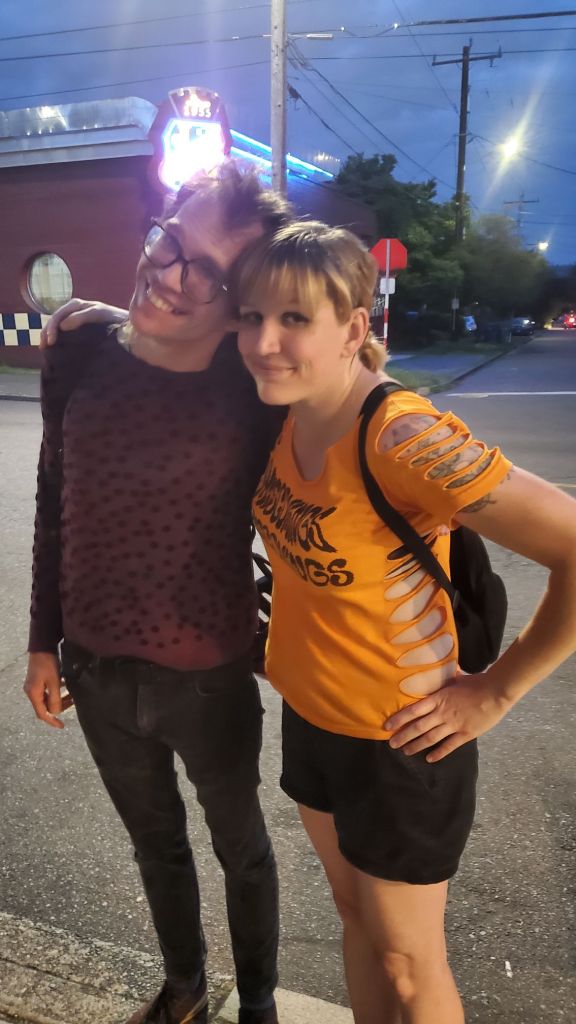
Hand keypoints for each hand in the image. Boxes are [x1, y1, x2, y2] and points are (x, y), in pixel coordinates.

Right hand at [24, 652, 73, 728]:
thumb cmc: (48, 664)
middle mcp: (32, 691)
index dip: (52, 721)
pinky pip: (48, 690)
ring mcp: (34, 685)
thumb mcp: (54, 682)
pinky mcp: (38, 679)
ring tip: (72, 695)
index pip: (42, 713)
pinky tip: (66, 685)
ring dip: (60, 698)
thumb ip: (55, 698)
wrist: (42, 646)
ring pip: (48, 698)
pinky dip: (57, 690)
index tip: (62, 726)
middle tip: (73, 702)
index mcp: (33, 694)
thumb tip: (56, 712)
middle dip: (59, 706)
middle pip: (45, 706)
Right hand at [40, 299, 127, 348]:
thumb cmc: (117, 321)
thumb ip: (81, 317)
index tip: (51, 342)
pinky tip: (52, 347)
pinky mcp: (81, 331)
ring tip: (44, 347)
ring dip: (49, 335)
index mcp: (80, 306)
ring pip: (58, 325)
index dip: (53, 326)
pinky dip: (57, 338)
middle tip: (45, 346)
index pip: (61, 313)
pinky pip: (64, 332)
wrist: (131, 330)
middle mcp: (77, 311)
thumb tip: (62, 325)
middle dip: (48, 331)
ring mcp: (78, 321)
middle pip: (56, 319)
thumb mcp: (99, 316)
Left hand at [384, 673, 513, 761]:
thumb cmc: (477, 682)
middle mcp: (442, 713)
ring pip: (430, 738)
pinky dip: (438, 753)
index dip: (399, 719)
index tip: (388, 726)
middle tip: (392, 744)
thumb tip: (439, 667)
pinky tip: (429, 758)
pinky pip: (449, 746)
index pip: (413, 710)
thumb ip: (445, 677)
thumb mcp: (456, 678)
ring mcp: (453, 725)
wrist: (496, 692)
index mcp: (438, 698)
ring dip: (416, 746)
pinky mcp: (465, 734)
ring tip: (406, 751)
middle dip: (403, 736)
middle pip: (418, 727)